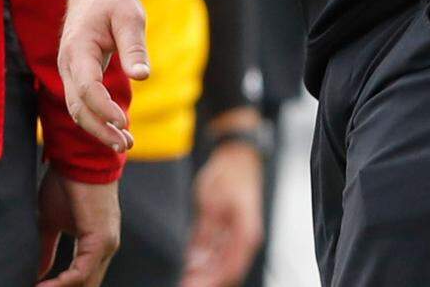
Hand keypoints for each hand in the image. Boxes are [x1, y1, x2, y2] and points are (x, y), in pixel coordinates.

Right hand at [36, 167, 119, 285]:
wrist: (79, 157)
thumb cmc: (68, 184)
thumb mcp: (51, 222)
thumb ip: (48, 249)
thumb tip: (39, 275)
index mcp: (98, 243)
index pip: (83, 279)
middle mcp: (107, 246)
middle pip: (87, 284)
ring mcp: (107, 243)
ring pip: (86, 282)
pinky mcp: (100, 238)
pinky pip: (82, 272)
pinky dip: (62, 283)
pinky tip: (42, 286)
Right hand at [59, 0, 147, 152]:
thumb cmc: (115, 1)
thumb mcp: (131, 17)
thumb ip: (134, 47)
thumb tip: (142, 77)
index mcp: (78, 48)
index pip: (86, 88)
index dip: (103, 109)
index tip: (124, 122)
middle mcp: (67, 63)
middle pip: (77, 107)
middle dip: (100, 129)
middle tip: (125, 144)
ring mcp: (69, 71)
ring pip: (77, 109)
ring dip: (99, 129)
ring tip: (125, 144)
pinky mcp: (77, 75)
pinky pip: (82, 102)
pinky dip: (98, 118)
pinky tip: (118, 130)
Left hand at [182, 135, 263, 286]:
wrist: (235, 155)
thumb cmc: (229, 173)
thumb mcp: (213, 201)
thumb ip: (206, 233)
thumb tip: (197, 261)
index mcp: (246, 232)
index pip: (231, 269)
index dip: (211, 281)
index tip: (190, 285)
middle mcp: (243, 237)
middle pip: (224, 270)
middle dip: (203, 279)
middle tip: (183, 283)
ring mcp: (235, 235)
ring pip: (218, 264)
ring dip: (200, 271)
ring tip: (183, 276)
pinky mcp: (226, 230)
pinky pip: (213, 253)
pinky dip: (200, 260)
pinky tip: (189, 262)